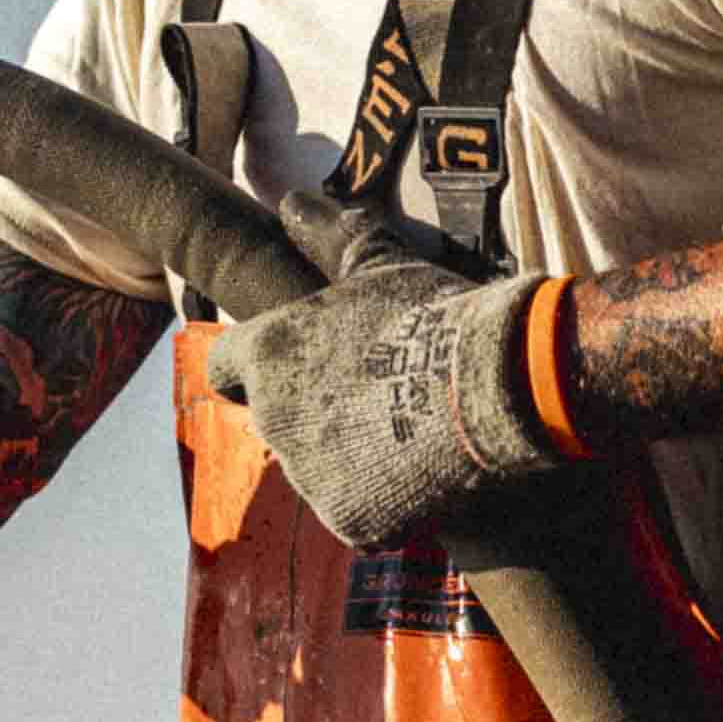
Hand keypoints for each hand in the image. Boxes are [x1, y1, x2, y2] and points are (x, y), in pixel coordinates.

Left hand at [197, 184, 562, 548]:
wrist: (496, 383)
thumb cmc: (436, 313)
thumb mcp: (381, 263)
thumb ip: (331, 234)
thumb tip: (293, 202)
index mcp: (268, 353)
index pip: (226, 366)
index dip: (253, 367)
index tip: (290, 368)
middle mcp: (273, 418)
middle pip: (278, 421)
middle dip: (315, 413)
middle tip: (377, 396)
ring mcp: (309, 476)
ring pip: (318, 470)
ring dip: (352, 457)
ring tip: (413, 433)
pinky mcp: (350, 519)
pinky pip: (358, 512)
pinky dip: (386, 501)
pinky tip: (425, 474)